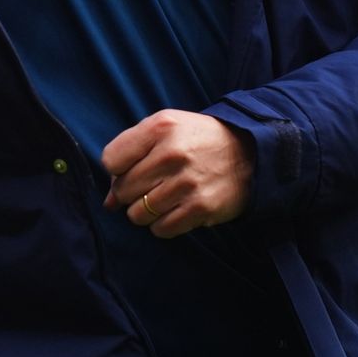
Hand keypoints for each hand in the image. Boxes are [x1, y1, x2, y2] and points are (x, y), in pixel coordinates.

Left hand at [101, 109, 252, 238]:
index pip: (111, 160)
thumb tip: (108, 201)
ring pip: (138, 214)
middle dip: (129, 193)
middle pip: (123, 190)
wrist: (249, 153)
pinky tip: (175, 209)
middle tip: (149, 185)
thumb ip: (132, 154)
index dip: (116, 169)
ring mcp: (186, 183)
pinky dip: (162, 224)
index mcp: (161, 126)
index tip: (131, 168)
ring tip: (162, 198)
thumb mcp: (166, 127)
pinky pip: (161, 229)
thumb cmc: (198, 139)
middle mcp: (172, 154)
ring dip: (145, 211)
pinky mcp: (200, 209)